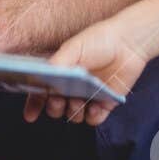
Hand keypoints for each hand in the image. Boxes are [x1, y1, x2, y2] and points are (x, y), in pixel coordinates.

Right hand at [22, 18, 147, 126]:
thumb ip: (57, 63)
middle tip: (59, 99)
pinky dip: (92, 116)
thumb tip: (44, 78)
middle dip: (54, 108)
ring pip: (74, 116)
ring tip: (79, 99)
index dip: (34, 105)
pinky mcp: (105, 103)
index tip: (30, 116)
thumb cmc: (99, 40)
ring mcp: (88, 96)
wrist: (128, 42)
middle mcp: (72, 87)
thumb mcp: (73, 47)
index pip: (42, 92)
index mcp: (61, 73)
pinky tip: (95, 106)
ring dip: (73, 111)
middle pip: (55, 108)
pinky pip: (94, 119)